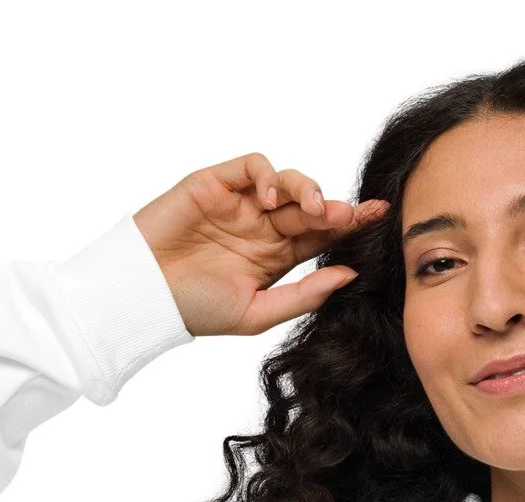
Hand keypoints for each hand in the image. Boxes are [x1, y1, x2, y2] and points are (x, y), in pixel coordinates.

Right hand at [131, 154, 389, 338]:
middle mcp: (261, 226)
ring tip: (315, 209)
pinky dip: (269, 175)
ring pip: (287, 182)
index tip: (379, 221)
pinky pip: (252, 165)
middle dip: (336, 208)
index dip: (349, 226)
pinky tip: (272, 199)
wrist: (146, 295)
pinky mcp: (215, 182)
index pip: (320, 235)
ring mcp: (240, 202)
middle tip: (354, 215)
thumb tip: (349, 274)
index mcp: (275, 256)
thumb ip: (304, 293)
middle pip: (310, 207)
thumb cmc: (196, 309)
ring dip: (308, 189)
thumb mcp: (258, 312)